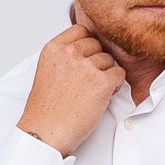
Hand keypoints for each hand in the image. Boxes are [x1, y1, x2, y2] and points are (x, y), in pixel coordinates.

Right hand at [17, 22, 126, 157]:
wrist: (44, 133)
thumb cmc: (46, 110)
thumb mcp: (47, 72)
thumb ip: (64, 58)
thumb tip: (85, 52)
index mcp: (54, 48)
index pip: (81, 30)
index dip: (88, 46)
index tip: (86, 60)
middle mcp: (69, 53)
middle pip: (97, 44)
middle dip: (98, 61)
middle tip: (90, 81)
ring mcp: (85, 67)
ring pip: (109, 60)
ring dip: (107, 75)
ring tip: (94, 92)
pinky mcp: (100, 82)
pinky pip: (119, 74)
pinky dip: (115, 87)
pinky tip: (102, 98)